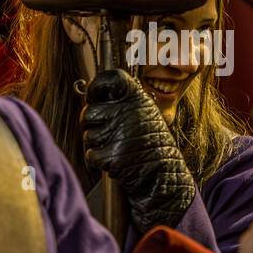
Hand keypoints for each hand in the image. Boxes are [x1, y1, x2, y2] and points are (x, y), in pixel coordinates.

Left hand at [81, 69, 196, 230]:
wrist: (164, 174)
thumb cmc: (151, 143)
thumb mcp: (145, 113)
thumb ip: (123, 102)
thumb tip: (89, 94)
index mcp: (138, 98)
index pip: (110, 78)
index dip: (97, 86)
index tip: (94, 95)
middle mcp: (128, 112)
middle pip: (89, 111)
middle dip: (92, 124)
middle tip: (109, 132)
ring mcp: (118, 133)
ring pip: (87, 135)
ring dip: (96, 144)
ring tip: (116, 147)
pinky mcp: (110, 155)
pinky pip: (90, 154)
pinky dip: (97, 160)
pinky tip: (114, 159)